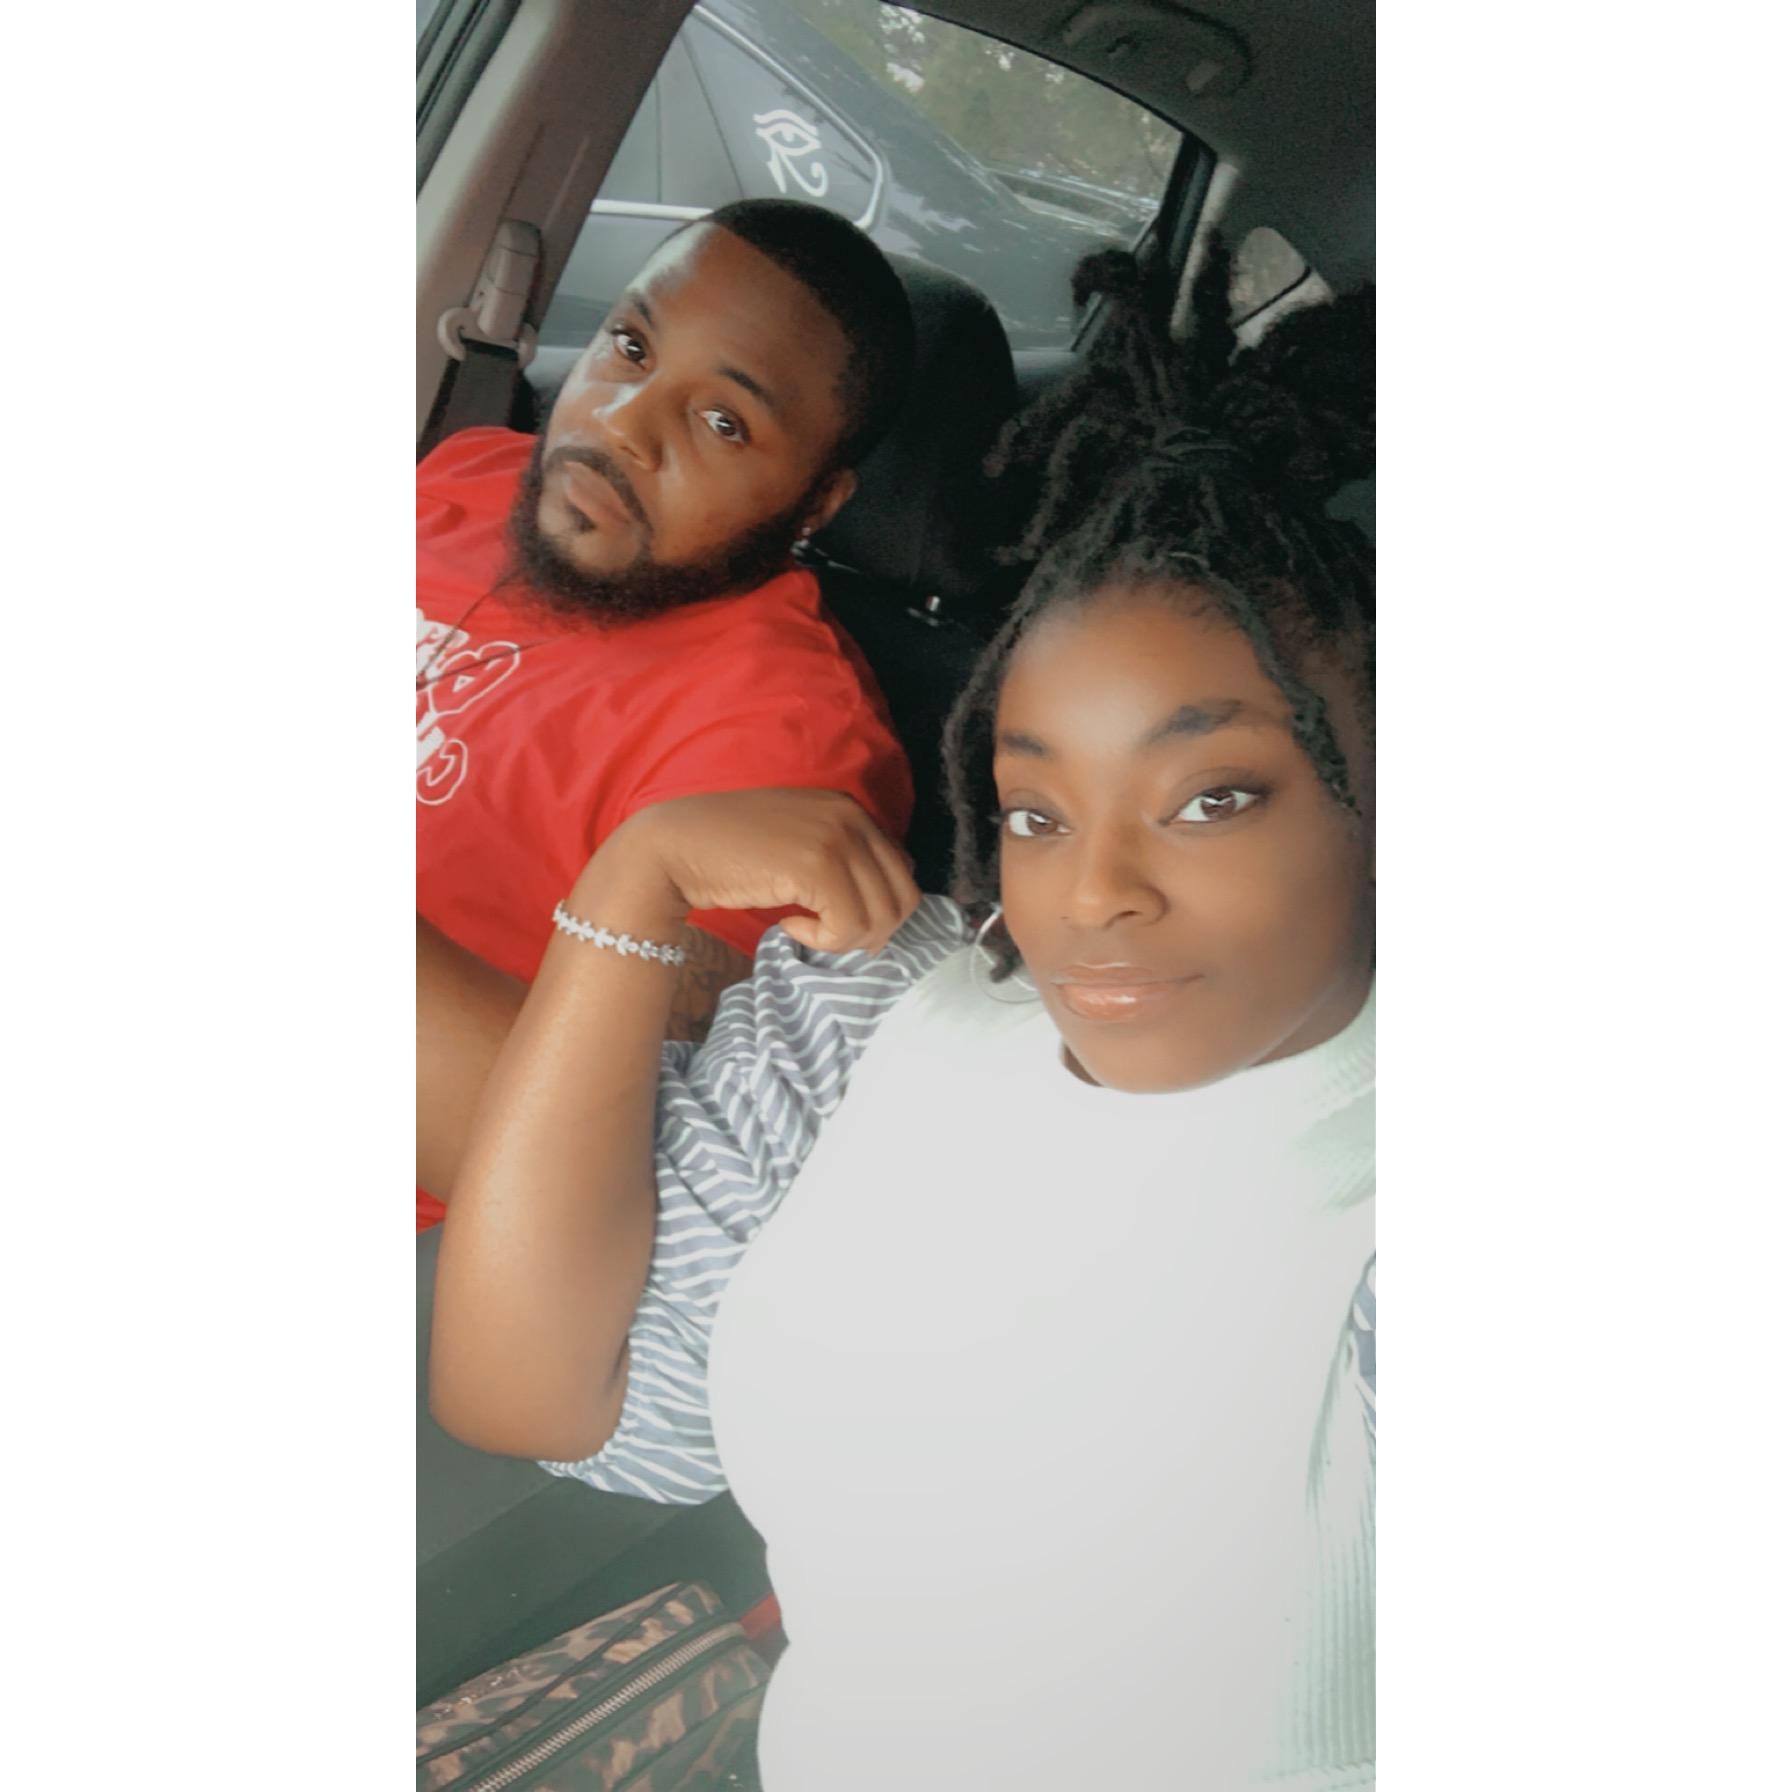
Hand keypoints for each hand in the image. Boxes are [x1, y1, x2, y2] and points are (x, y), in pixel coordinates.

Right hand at [590, 789, 921, 954]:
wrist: (674, 846)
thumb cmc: (728, 853)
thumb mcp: (797, 845)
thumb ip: (840, 862)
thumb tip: (883, 913)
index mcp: (850, 809)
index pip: (901, 871)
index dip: (877, 908)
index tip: (835, 920)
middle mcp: (851, 816)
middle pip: (903, 896)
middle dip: (871, 930)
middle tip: (826, 935)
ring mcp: (836, 837)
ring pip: (882, 916)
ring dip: (846, 938)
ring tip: (805, 930)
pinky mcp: (817, 864)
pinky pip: (850, 925)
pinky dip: (823, 940)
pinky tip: (787, 926)